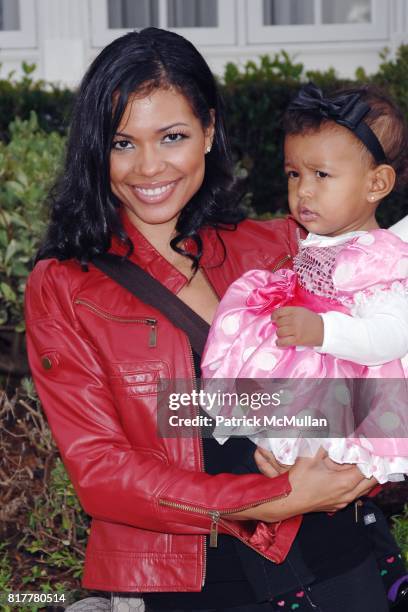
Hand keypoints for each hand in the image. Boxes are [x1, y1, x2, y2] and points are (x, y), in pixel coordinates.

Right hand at [231, 448, 376, 521]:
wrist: (285, 501)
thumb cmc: (297, 480)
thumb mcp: (310, 456)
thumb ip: (324, 443)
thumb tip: (332, 430)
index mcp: (344, 482)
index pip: (368, 470)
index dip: (371, 458)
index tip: (372, 448)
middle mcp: (347, 494)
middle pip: (371, 482)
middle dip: (374, 468)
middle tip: (375, 455)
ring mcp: (342, 502)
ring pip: (364, 490)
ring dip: (367, 477)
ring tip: (366, 464)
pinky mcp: (336, 506)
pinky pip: (355, 495)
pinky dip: (358, 485)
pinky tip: (351, 476)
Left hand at [272, 306, 323, 346]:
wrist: (324, 330)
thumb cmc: (312, 321)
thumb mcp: (301, 311)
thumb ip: (290, 312)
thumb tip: (276, 318)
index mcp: (295, 311)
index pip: (278, 312)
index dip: (274, 316)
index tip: (274, 319)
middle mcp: (294, 319)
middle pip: (278, 323)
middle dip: (279, 326)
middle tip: (283, 328)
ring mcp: (296, 330)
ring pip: (279, 332)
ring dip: (280, 334)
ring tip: (284, 335)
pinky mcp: (297, 340)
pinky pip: (282, 342)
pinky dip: (279, 343)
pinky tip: (280, 342)